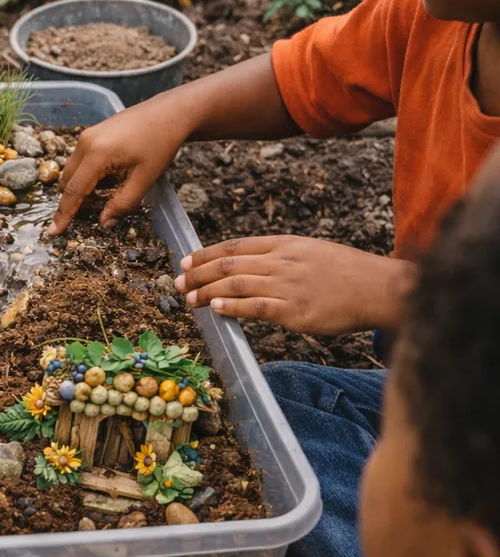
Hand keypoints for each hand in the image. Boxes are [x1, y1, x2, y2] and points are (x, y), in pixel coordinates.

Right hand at [48, 101, 191, 235]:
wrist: (170, 112)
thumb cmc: (161, 143)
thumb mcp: (145, 179)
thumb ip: (122, 203)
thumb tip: (104, 222)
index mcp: (97, 154)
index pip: (73, 191)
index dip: (63, 214)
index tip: (52, 232)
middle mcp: (85, 143)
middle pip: (67, 182)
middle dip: (77, 201)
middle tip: (99, 210)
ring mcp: (86, 136)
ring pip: (73, 172)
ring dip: (84, 188)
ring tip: (112, 190)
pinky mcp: (92, 134)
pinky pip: (81, 161)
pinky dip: (89, 175)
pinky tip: (111, 177)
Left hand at [174, 235, 415, 334]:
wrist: (379, 288)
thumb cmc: (346, 272)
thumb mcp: (310, 251)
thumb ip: (279, 258)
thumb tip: (247, 269)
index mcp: (284, 245)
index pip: (235, 246)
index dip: (206, 254)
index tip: (186, 262)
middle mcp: (281, 261)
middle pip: (229, 266)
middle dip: (198, 275)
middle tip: (177, 284)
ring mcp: (288, 286)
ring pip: (236, 286)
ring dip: (207, 293)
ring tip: (189, 300)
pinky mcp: (295, 311)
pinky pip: (256, 308)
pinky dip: (232, 308)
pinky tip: (215, 310)